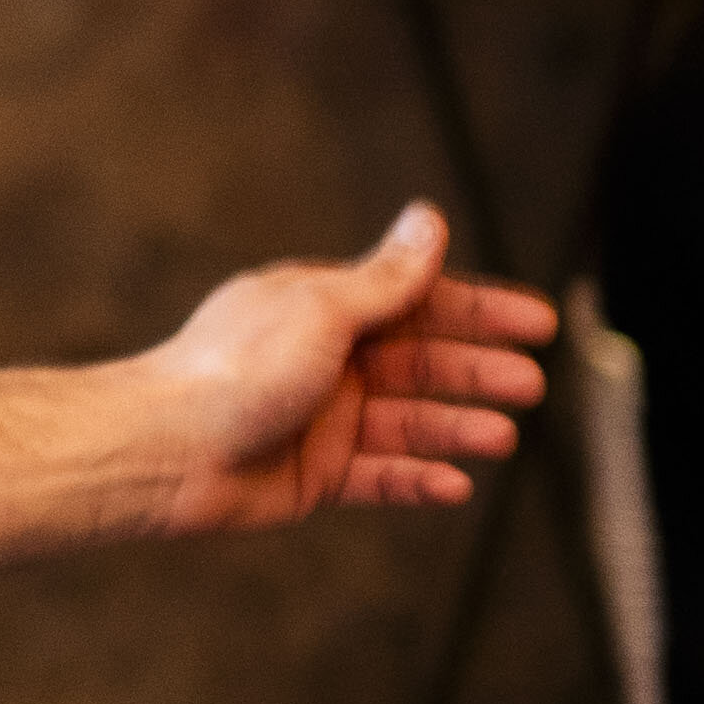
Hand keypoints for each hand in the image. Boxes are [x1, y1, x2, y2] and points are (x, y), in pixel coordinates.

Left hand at [132, 205, 551, 530]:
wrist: (165, 451)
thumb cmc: (232, 371)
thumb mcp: (321, 310)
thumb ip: (385, 277)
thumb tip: (429, 219)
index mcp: (323, 307)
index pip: (419, 301)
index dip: (481, 309)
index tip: (538, 321)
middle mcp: (325, 358)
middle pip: (421, 362)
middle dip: (477, 370)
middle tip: (530, 383)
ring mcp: (321, 417)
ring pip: (408, 421)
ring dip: (456, 426)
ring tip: (502, 436)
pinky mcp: (313, 473)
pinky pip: (380, 476)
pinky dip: (418, 479)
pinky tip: (456, 484)